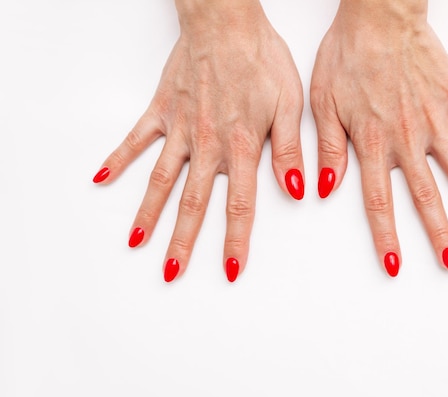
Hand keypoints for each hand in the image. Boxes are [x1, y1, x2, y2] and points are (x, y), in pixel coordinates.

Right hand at [93, 1, 303, 282]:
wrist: (226, 22)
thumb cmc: (260, 59)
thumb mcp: (290, 104)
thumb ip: (289, 151)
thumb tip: (298, 190)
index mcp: (241, 146)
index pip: (240, 205)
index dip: (236, 241)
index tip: (231, 270)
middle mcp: (207, 144)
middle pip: (193, 204)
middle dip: (183, 243)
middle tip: (172, 273)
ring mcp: (180, 129)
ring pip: (161, 180)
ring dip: (149, 214)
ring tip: (137, 243)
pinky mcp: (162, 110)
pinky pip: (136, 139)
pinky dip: (118, 159)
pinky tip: (102, 179)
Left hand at [311, 1, 447, 275]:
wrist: (376, 17)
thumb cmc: (346, 56)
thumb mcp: (323, 104)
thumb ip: (330, 149)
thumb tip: (325, 188)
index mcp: (372, 143)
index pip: (378, 202)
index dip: (387, 237)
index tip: (395, 266)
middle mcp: (407, 138)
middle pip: (425, 196)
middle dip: (439, 234)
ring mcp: (435, 119)